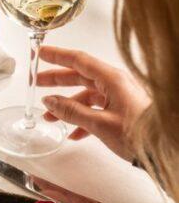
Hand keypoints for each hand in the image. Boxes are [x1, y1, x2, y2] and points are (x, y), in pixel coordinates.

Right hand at [37, 46, 149, 160]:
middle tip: (38, 81)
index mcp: (112, 79)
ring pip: (86, 95)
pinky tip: (73, 133)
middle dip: (57, 80)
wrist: (163, 150)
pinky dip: (81, 119)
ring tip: (50, 116)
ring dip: (67, 106)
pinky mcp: (121, 110)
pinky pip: (96, 109)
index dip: (58, 56)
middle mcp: (116, 84)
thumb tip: (51, 102)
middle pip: (80, 76)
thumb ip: (72, 112)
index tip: (42, 53)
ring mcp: (119, 97)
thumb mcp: (100, 124)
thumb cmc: (140, 135)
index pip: (79, 61)